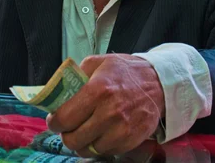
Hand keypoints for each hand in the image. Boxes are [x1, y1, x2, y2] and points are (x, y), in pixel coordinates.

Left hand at [46, 54, 164, 156]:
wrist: (159, 83)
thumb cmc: (126, 72)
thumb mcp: (99, 63)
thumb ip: (75, 75)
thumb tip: (56, 92)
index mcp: (98, 90)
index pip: (64, 118)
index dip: (54, 122)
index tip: (55, 120)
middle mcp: (109, 112)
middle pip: (72, 139)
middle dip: (66, 134)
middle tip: (69, 126)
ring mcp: (121, 129)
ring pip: (87, 149)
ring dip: (82, 142)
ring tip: (86, 130)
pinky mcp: (130, 141)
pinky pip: (104, 152)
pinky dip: (99, 145)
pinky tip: (102, 132)